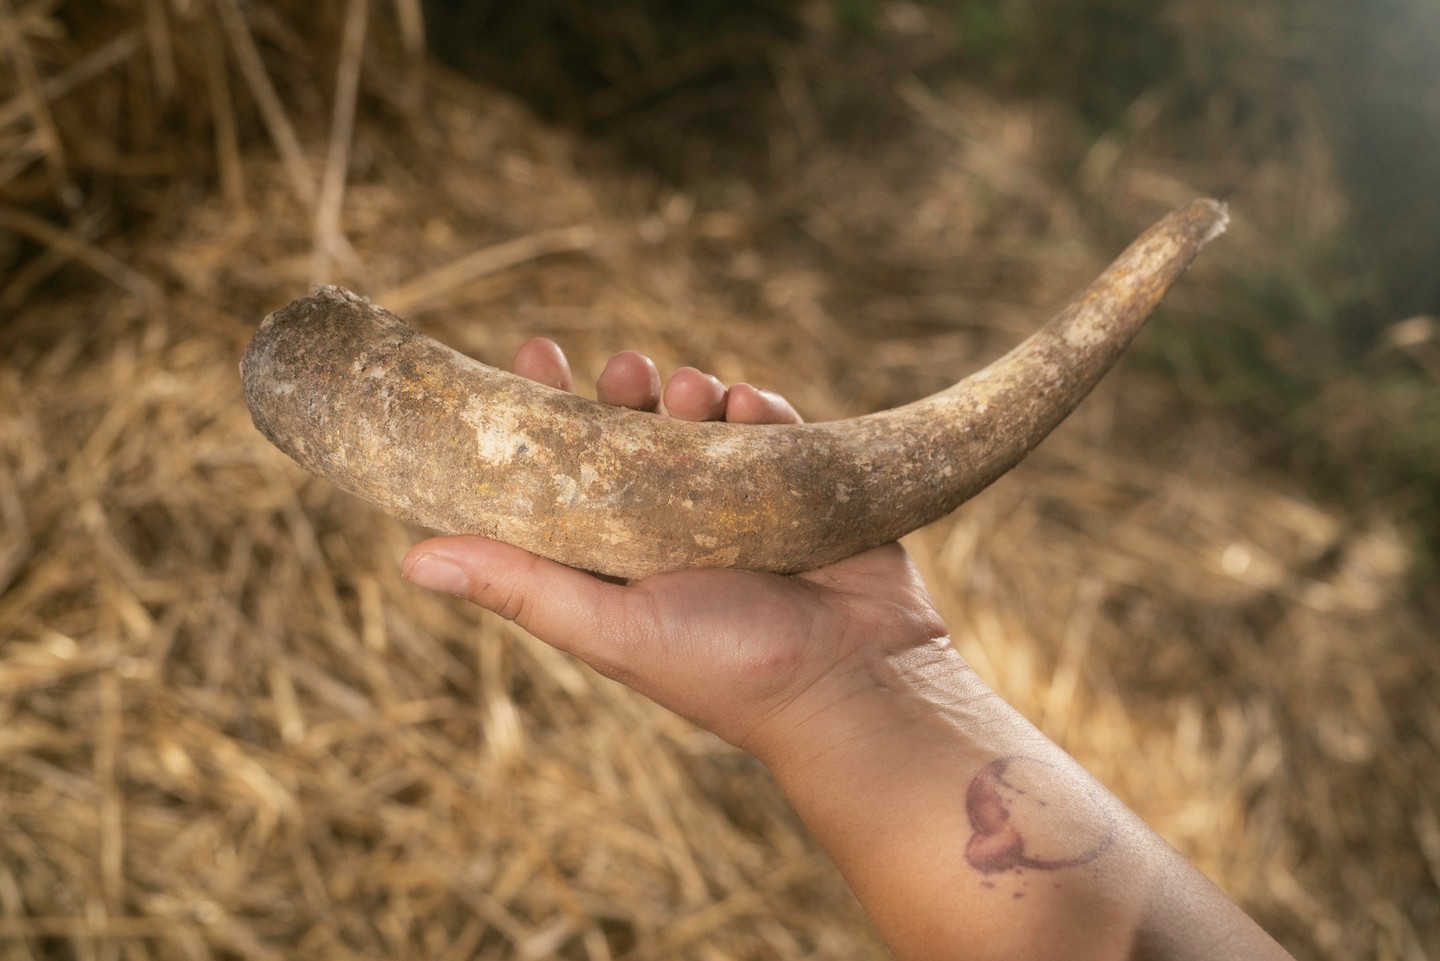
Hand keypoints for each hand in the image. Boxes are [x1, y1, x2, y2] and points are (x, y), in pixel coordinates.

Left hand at [401, 338, 956, 764]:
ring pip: (703, 421)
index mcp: (620, 559)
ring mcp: (740, 507)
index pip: (566, 472)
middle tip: (626, 368)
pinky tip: (753, 407)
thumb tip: (410, 560)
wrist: (854, 682)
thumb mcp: (613, 627)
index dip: (546, 412)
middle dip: (626, 389)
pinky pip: (773, 428)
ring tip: (695, 389)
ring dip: (694, 392)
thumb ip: (522, 587)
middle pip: (635, 434)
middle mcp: (673, 529)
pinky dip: (761, 408)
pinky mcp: (802, 492)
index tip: (535, 354)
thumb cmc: (727, 670)